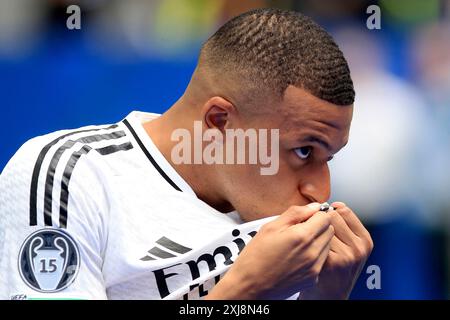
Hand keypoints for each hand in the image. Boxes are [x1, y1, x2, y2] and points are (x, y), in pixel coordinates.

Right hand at [206, 203, 333, 299]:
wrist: (250, 287)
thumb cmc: (255, 256)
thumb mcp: (270, 227)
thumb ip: (295, 213)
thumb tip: (313, 207)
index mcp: (302, 236)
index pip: (325, 217)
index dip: (315, 214)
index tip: (305, 217)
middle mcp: (312, 252)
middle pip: (330, 230)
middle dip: (319, 226)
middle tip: (300, 229)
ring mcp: (314, 267)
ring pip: (327, 245)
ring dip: (318, 240)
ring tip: (297, 244)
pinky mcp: (313, 278)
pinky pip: (322, 260)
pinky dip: (314, 255)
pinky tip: (297, 257)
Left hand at [299, 202, 373, 299]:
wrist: (329, 295)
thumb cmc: (335, 267)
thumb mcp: (349, 246)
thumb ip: (344, 226)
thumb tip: (333, 205)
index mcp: (364, 239)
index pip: (343, 210)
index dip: (329, 212)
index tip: (322, 219)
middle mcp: (359, 247)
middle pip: (331, 216)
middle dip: (320, 220)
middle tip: (314, 231)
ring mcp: (347, 256)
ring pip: (321, 227)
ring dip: (313, 230)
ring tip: (311, 241)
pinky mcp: (332, 262)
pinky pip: (314, 239)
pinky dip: (308, 241)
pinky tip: (308, 250)